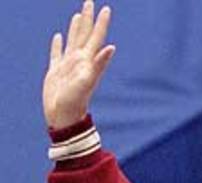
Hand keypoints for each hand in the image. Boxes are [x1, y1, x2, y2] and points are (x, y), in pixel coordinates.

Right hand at [44, 1, 114, 129]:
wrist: (63, 118)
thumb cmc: (74, 102)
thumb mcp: (87, 82)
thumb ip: (99, 64)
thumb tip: (111, 47)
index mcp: (87, 62)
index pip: (96, 38)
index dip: (101, 23)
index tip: (106, 9)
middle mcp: (80, 62)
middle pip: (85, 35)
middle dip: (89, 19)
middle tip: (90, 2)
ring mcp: (68, 66)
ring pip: (72, 41)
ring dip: (76, 28)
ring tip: (79, 15)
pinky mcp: (56, 72)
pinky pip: (57, 54)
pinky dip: (57, 44)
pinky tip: (58, 36)